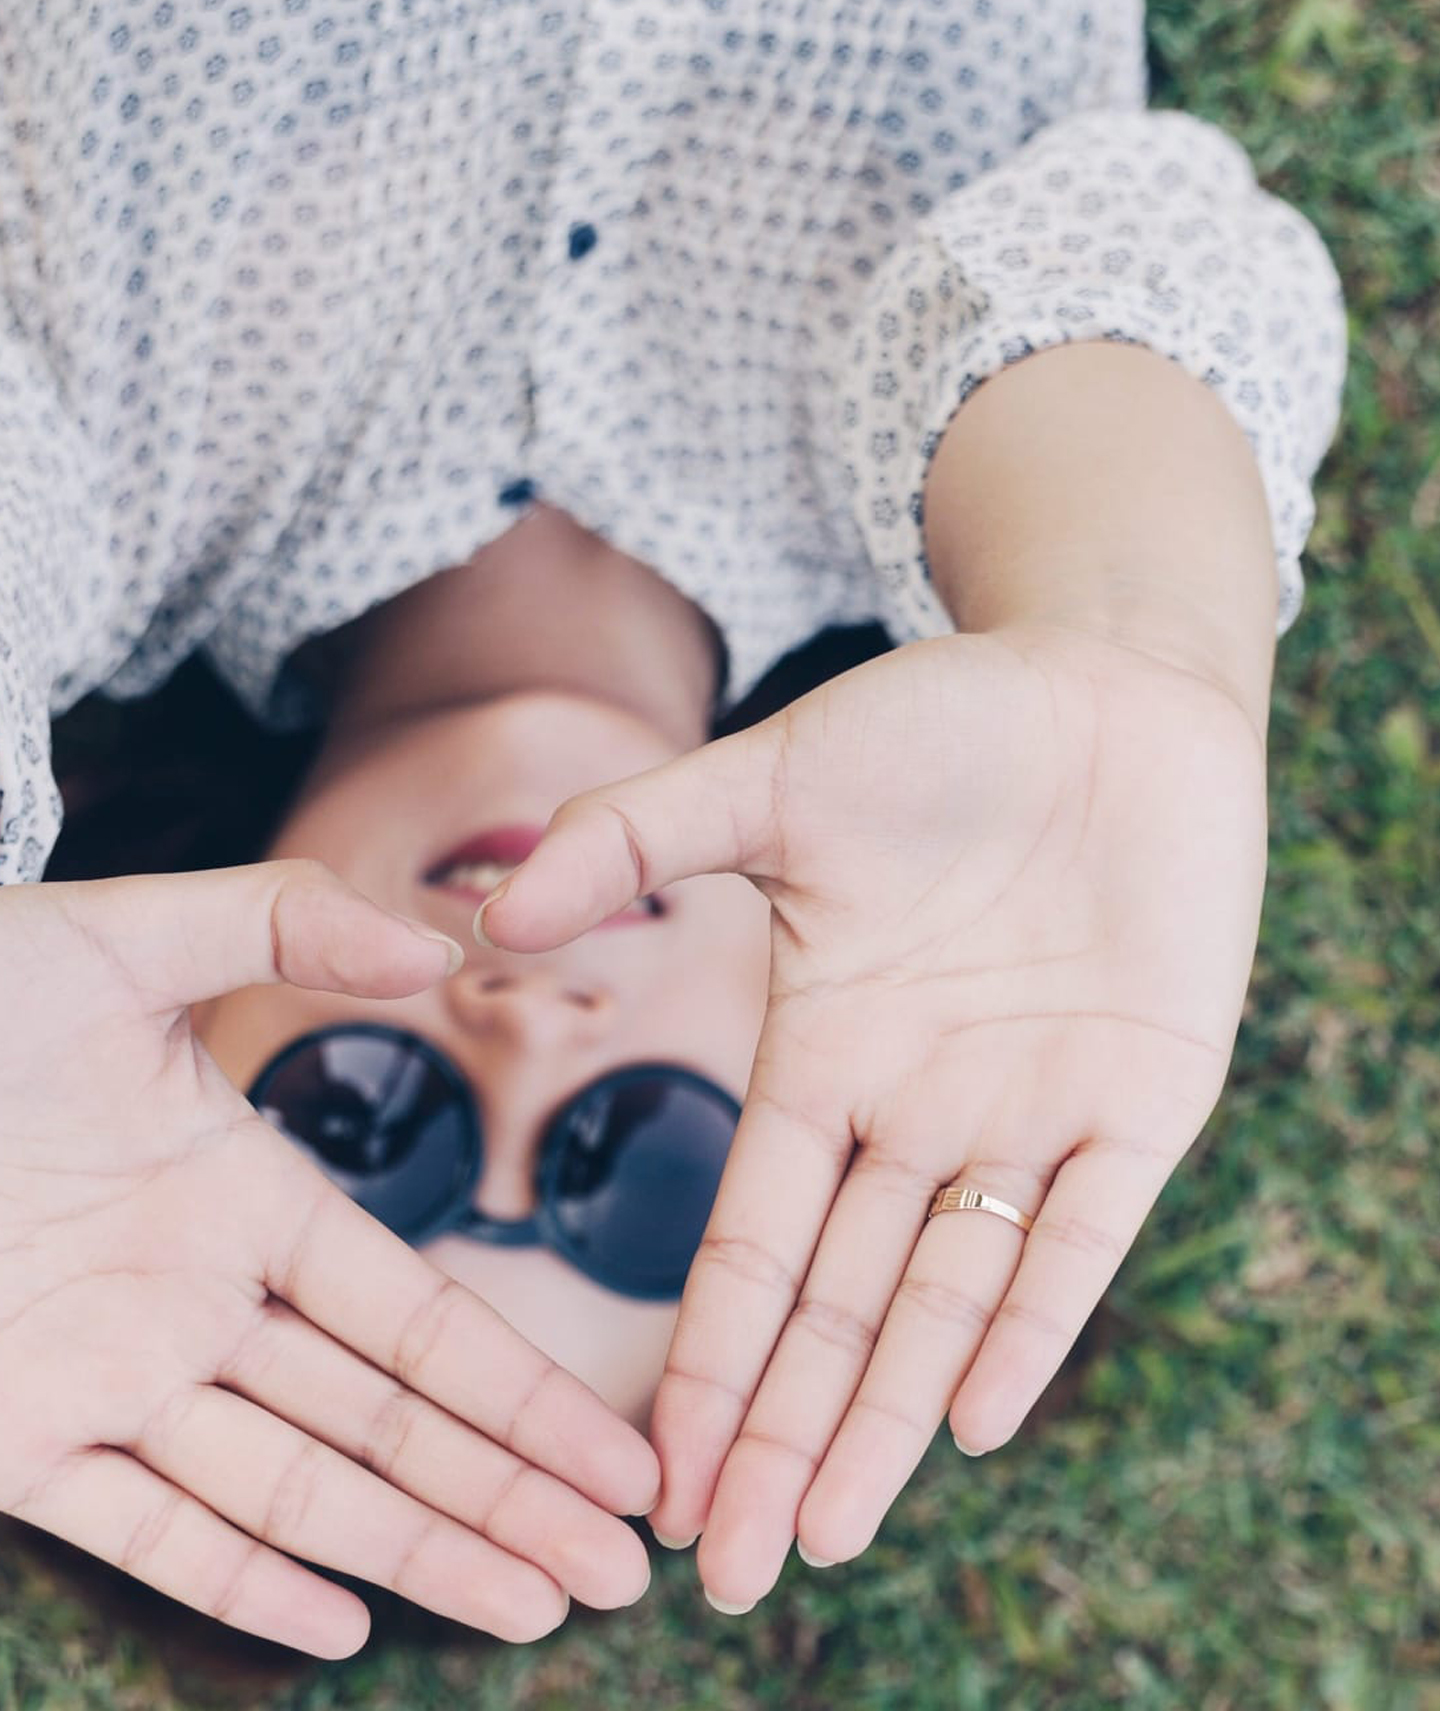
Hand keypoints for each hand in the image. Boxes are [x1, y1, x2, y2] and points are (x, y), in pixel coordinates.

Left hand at [0, 863, 657, 1654]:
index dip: (520, 1389)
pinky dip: (238, 1580)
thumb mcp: (123, 936)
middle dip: (506, 1495)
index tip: (615, 1450)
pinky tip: (339, 1624)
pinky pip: (145, 1530)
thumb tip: (439, 943)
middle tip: (619, 1568)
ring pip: (293, 1489)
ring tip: (531, 1606)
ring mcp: (116, 1381)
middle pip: (385, 1422)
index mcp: (247, 1194)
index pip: (416, 1315)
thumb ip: (284, 922)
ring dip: (414, 1550)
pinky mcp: (17, 1441)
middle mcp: (203, 1302)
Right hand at [476, 625, 1267, 1607]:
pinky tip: (972, 1419)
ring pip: (947, 1296)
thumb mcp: (773, 778)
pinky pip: (1080, 1233)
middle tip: (728, 1571)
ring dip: (885, 1416)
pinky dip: (1031, 1322)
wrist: (1107, 685)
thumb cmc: (938, 724)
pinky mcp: (1142, 1093)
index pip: (754, 1240)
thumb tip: (492, 909)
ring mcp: (1028, 1108)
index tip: (656, 1470)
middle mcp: (916, 1108)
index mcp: (824, 1053)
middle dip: (780, 1433)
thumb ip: (636, 837)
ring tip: (822, 1534)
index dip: (709, 1355)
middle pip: (839, 1305)